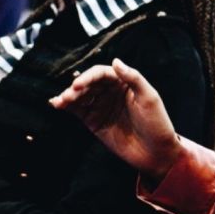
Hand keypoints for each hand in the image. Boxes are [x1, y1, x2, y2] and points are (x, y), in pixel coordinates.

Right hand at [49, 58, 181, 180]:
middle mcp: (110, 92)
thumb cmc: (157, 123)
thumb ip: (133, 78)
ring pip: (80, 96)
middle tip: (68, 95)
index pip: (102, 74)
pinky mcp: (94, 121)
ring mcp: (101, 106)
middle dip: (76, 87)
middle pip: (88, 83)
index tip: (78, 85)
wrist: (156, 153)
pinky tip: (57, 104)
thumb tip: (116, 61)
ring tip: (61, 101)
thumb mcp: (149, 98)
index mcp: (124, 82)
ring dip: (68, 96)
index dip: (89, 77)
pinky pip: (78, 110)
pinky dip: (66, 106)